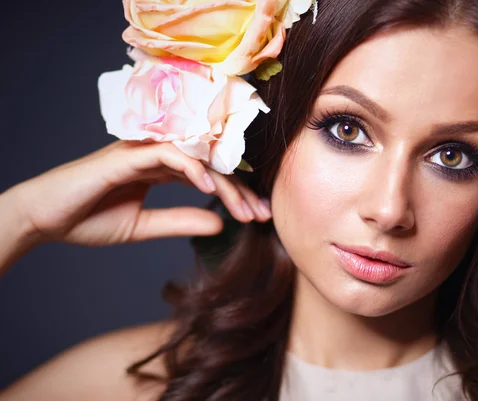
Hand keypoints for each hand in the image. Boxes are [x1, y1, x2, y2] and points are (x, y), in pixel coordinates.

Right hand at [4, 140, 270, 246]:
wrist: (42, 218)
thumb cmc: (87, 219)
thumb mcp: (143, 226)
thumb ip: (179, 221)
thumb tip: (220, 224)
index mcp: (160, 168)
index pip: (209, 174)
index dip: (235, 194)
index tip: (257, 217)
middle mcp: (156, 154)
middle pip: (210, 164)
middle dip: (240, 190)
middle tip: (263, 214)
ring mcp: (142, 151)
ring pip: (197, 157)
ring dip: (224, 182)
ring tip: (245, 209)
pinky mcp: (127, 154)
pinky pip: (168, 154)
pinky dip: (192, 168)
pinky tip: (210, 188)